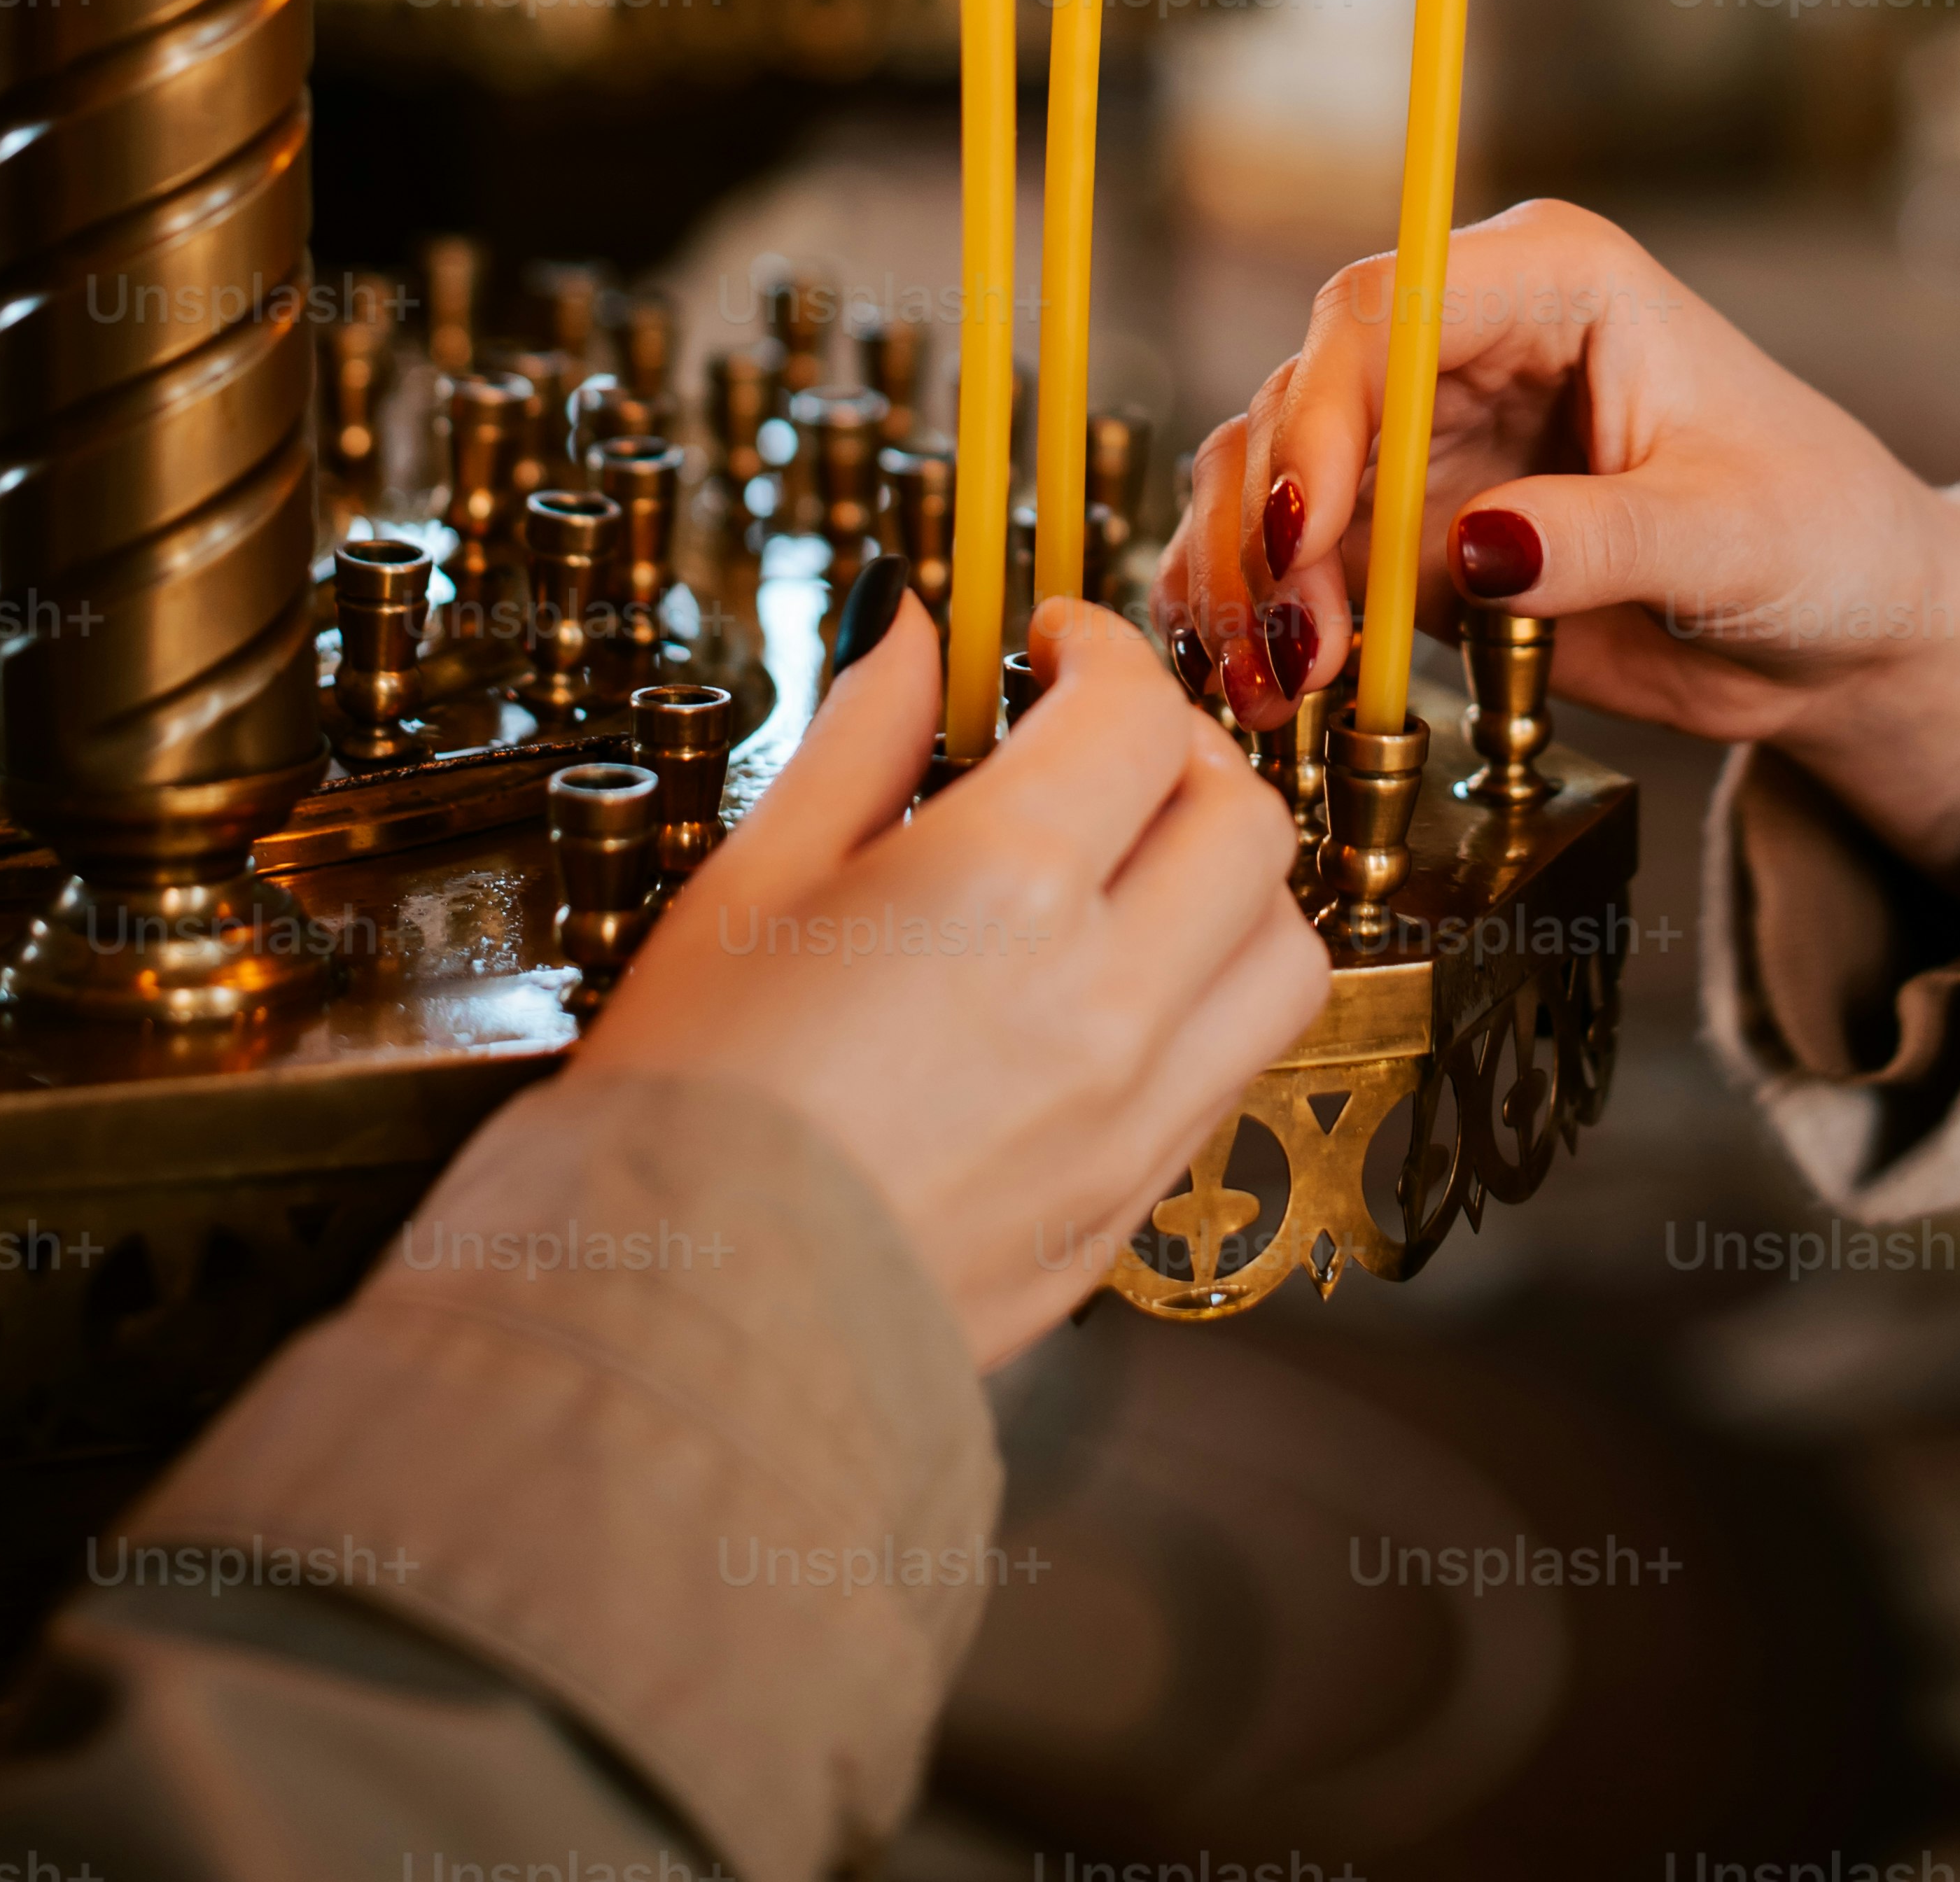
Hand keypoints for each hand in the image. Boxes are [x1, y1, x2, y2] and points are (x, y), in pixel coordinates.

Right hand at [576, 596, 1328, 1365]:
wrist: (677, 1335)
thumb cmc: (686, 1108)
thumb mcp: (747, 883)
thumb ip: (858, 735)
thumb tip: (910, 625)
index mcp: (1002, 891)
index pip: (1133, 712)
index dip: (1100, 646)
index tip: (1054, 643)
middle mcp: (1103, 999)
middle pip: (1243, 816)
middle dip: (1179, 747)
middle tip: (1096, 737)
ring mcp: (1134, 1116)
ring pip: (1282, 947)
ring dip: (1228, 878)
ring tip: (1132, 863)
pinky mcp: (1131, 1205)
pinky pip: (1235, 1067)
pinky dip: (1207, 996)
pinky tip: (1110, 982)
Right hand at [1161, 197, 1959, 882]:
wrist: (1845, 637)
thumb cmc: (1827, 541)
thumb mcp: (1736, 540)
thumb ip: (1607, 538)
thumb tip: (1478, 545)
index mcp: (1557, 283)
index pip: (1386, 310)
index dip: (1323, 411)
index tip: (1307, 531)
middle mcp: (1471, 341)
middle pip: (1305, 393)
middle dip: (1274, 522)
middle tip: (1289, 649)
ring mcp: (1432, 436)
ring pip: (1276, 476)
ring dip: (1251, 580)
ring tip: (1270, 691)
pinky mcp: (1415, 531)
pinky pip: (1301, 561)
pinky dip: (1265, 620)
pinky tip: (1262, 691)